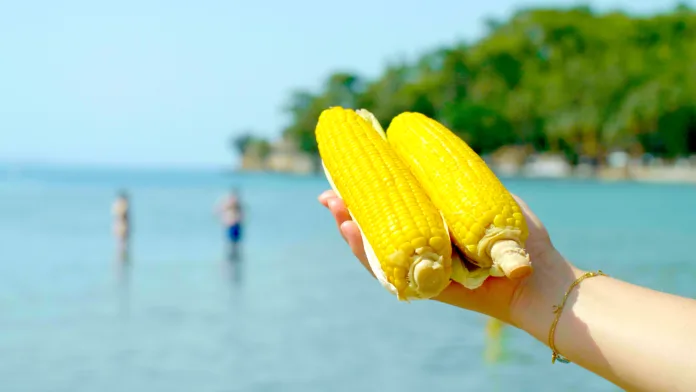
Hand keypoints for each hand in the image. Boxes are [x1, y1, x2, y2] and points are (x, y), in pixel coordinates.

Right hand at [318, 190, 566, 326]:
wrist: (541, 276)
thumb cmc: (522, 237)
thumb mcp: (488, 196)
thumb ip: (461, 179)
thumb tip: (428, 150)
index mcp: (435, 227)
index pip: (392, 207)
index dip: (366, 192)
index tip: (346, 173)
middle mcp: (424, 248)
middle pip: (376, 229)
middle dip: (348, 212)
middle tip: (328, 194)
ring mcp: (423, 268)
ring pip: (376, 250)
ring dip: (350, 232)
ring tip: (335, 210)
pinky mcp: (424, 288)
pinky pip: (390, 273)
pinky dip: (367, 255)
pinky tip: (351, 233)